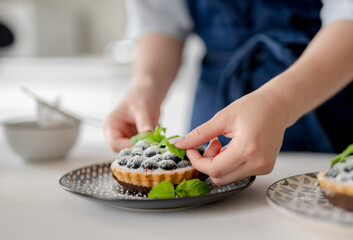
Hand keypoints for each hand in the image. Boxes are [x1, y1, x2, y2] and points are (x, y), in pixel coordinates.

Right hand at [103, 85, 160, 151]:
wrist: (149, 92)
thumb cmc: (141, 96)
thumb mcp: (143, 109)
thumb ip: (145, 123)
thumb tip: (149, 135)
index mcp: (110, 125)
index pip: (115, 144)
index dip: (129, 147)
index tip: (144, 144)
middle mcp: (116, 133)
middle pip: (124, 150)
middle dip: (140, 146)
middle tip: (153, 138)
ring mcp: (126, 136)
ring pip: (136, 149)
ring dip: (147, 143)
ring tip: (154, 127)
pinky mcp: (136, 138)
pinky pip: (143, 145)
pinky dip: (151, 140)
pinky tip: (155, 127)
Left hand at [172, 89, 288, 184]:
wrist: (277, 106)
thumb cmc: (253, 107)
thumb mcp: (222, 118)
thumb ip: (199, 134)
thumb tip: (179, 144)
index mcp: (248, 149)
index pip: (214, 169)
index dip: (197, 161)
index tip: (191, 149)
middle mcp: (258, 162)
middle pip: (220, 177)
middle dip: (207, 162)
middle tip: (211, 142)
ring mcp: (263, 167)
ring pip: (228, 177)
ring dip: (218, 163)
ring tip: (223, 143)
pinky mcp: (265, 168)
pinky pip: (238, 173)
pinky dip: (229, 164)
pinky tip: (232, 148)